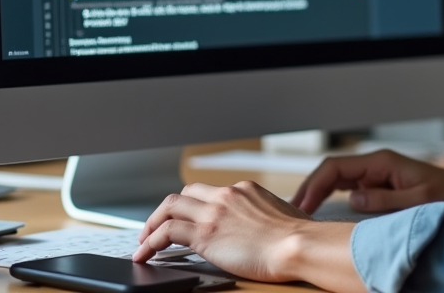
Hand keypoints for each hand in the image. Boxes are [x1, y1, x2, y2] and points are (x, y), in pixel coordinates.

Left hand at [133, 180, 319, 282]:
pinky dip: (151, 241)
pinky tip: (146, 254)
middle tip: (158, 227)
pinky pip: (166, 232)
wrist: (298, 244)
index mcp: (246, 190)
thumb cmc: (299, 238)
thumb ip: (265, 217)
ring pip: (169, 207)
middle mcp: (227, 195)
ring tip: (144, 242)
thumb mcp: (283, 216)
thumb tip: (265, 229)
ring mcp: (214, 212)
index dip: (194, 206)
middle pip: (185, 193)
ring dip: (153, 224)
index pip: (210, 192)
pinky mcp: (205, 234)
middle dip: (167, 210)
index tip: (187, 218)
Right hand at [291, 149, 443, 215]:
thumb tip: (353, 199)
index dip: (313, 185)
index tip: (300, 206)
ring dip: (320, 196)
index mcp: (382, 162)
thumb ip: (385, 200)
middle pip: (332, 174)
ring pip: (339, 183)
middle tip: (291, 213)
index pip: (335, 168)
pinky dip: (334, 202)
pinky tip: (326, 217)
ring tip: (302, 217)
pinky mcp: (384, 189)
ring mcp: (379, 177)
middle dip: (310, 190)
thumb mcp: (418, 200)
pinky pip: (352, 192)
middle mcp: (377, 166)